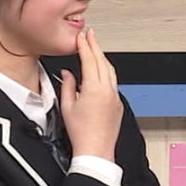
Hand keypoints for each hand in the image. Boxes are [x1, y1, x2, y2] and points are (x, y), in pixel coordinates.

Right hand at [59, 28, 122, 161]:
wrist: (96, 150)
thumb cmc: (81, 133)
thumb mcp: (67, 106)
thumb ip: (67, 86)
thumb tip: (67, 74)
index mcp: (94, 88)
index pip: (90, 60)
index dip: (85, 46)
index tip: (82, 37)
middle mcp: (108, 90)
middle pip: (102, 62)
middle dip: (96, 46)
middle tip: (90, 35)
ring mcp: (115, 97)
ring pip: (110, 71)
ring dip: (102, 58)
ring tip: (95, 49)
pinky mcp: (118, 104)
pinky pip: (113, 83)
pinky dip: (106, 73)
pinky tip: (101, 72)